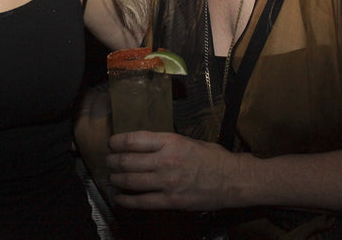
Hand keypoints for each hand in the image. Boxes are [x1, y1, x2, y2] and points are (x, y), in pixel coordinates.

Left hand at [107, 130, 237, 210]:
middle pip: (128, 161)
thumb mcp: (189, 141)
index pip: (134, 140)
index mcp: (171, 142)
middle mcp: (166, 161)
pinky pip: (142, 202)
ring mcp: (167, 183)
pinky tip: (120, 198)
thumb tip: (145, 146)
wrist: (233, 180)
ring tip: (112, 178)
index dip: (117, 142)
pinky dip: (127, 200)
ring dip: (117, 179)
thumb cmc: (214, 158)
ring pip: (131, 181)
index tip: (112, 143)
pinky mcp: (171, 201)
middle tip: (108, 161)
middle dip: (113, 161)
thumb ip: (167, 143)